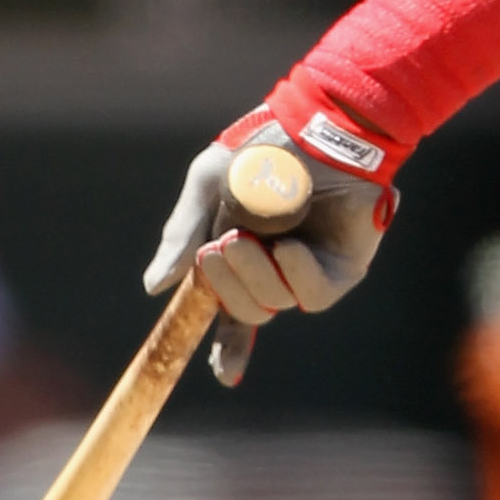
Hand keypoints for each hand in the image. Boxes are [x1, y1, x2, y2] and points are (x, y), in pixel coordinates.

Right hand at [142, 121, 389, 390]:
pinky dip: (297, 275)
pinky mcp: (344, 265)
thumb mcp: (206, 186)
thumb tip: (156, 288)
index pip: (231, 313)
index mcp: (241, 257)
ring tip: (248, 240)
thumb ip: (182, 234)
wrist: (316, 124)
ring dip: (256, 278)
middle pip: (246, 312)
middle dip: (226, 288)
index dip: (228, 349)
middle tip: (217, 249)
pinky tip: (289, 249)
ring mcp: (310, 268)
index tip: (225, 376)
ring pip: (276, 304)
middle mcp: (276, 269)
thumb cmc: (262, 148)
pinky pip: (316, 294)